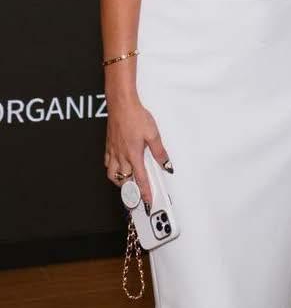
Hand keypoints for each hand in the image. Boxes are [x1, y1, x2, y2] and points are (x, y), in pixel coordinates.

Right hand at [104, 93, 171, 208]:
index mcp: (133, 155)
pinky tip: (117, 166)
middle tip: (136, 195)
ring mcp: (113, 151)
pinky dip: (112, 169)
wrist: (121, 105)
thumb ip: (159, 152)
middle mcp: (121, 156)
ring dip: (120, 181)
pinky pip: (107, 163)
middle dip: (130, 190)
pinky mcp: (108, 146)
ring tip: (128, 183)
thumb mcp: (153, 134)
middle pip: (124, 180)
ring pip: (112, 174)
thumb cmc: (136, 117)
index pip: (140, 179)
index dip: (144, 192)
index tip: (148, 201)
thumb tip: (166, 164)